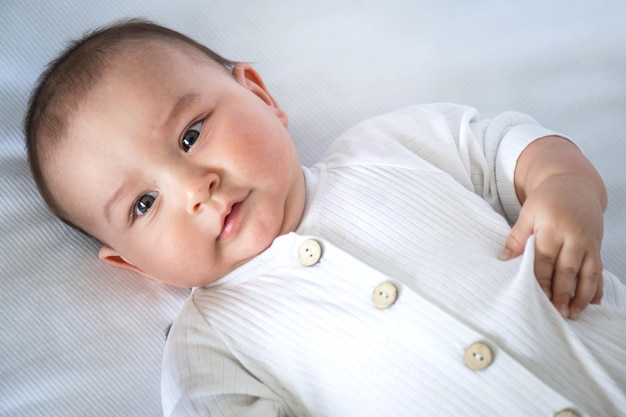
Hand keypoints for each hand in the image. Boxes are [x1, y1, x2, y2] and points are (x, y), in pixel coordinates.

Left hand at [500, 174, 604, 318]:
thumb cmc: (547, 199)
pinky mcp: (597, 246)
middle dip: (561, 292)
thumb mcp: (528, 213)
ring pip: (588, 273)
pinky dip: (598, 287)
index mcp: (553, 228)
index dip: (541, 279)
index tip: (536, 297)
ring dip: (581, 295)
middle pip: (567, 269)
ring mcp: (588, 242)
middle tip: (556, 312)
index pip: (545, 259)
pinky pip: (599, 270)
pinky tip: (593, 303)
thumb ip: (517, 237)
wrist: (574, 184)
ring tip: (573, 313)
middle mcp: (574, 236)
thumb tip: (504, 259)